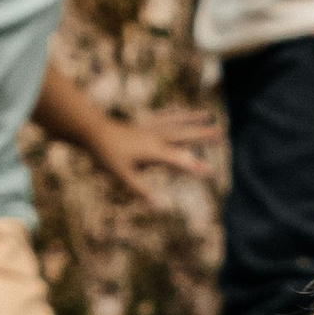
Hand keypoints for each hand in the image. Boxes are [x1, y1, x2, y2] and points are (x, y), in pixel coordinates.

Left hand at [88, 105, 217, 203]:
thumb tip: (157, 205)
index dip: (196, 167)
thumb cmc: (107, 155)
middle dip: (203, 135)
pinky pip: (162, 117)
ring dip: (192, 119)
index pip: (180, 160)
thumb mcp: (123, 175)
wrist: (93, 131)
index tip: (212, 172)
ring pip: (176, 123)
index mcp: (154, 151)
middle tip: (221, 132)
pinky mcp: (143, 124)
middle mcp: (156, 137)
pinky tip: (179, 109)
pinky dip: (172, 113)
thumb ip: (141, 190)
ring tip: (207, 114)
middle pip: (184, 135)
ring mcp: (150, 128)